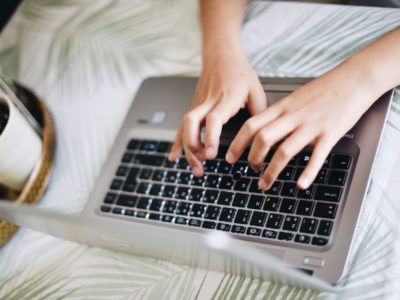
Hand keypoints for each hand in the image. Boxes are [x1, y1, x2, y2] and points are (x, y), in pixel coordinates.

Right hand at [168, 49, 265, 175]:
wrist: (221, 55)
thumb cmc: (240, 73)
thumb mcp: (256, 91)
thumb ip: (258, 115)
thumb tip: (262, 139)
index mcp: (226, 98)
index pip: (213, 119)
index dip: (211, 138)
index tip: (212, 154)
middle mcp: (208, 102)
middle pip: (192, 123)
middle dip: (194, 146)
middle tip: (205, 162)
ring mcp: (198, 105)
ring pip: (185, 127)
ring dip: (188, 149)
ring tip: (197, 168)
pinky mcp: (193, 107)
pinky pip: (181, 127)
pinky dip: (177, 143)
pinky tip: (174, 157)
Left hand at [225, 64, 378, 189]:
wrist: (354, 79)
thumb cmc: (324, 89)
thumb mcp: (295, 98)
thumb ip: (279, 114)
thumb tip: (263, 131)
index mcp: (283, 107)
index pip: (251, 125)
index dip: (237, 143)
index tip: (230, 157)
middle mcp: (293, 116)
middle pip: (263, 138)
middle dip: (252, 158)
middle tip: (250, 170)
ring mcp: (311, 125)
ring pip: (284, 151)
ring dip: (271, 171)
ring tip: (265, 183)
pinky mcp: (330, 134)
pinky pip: (317, 156)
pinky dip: (308, 173)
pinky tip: (301, 185)